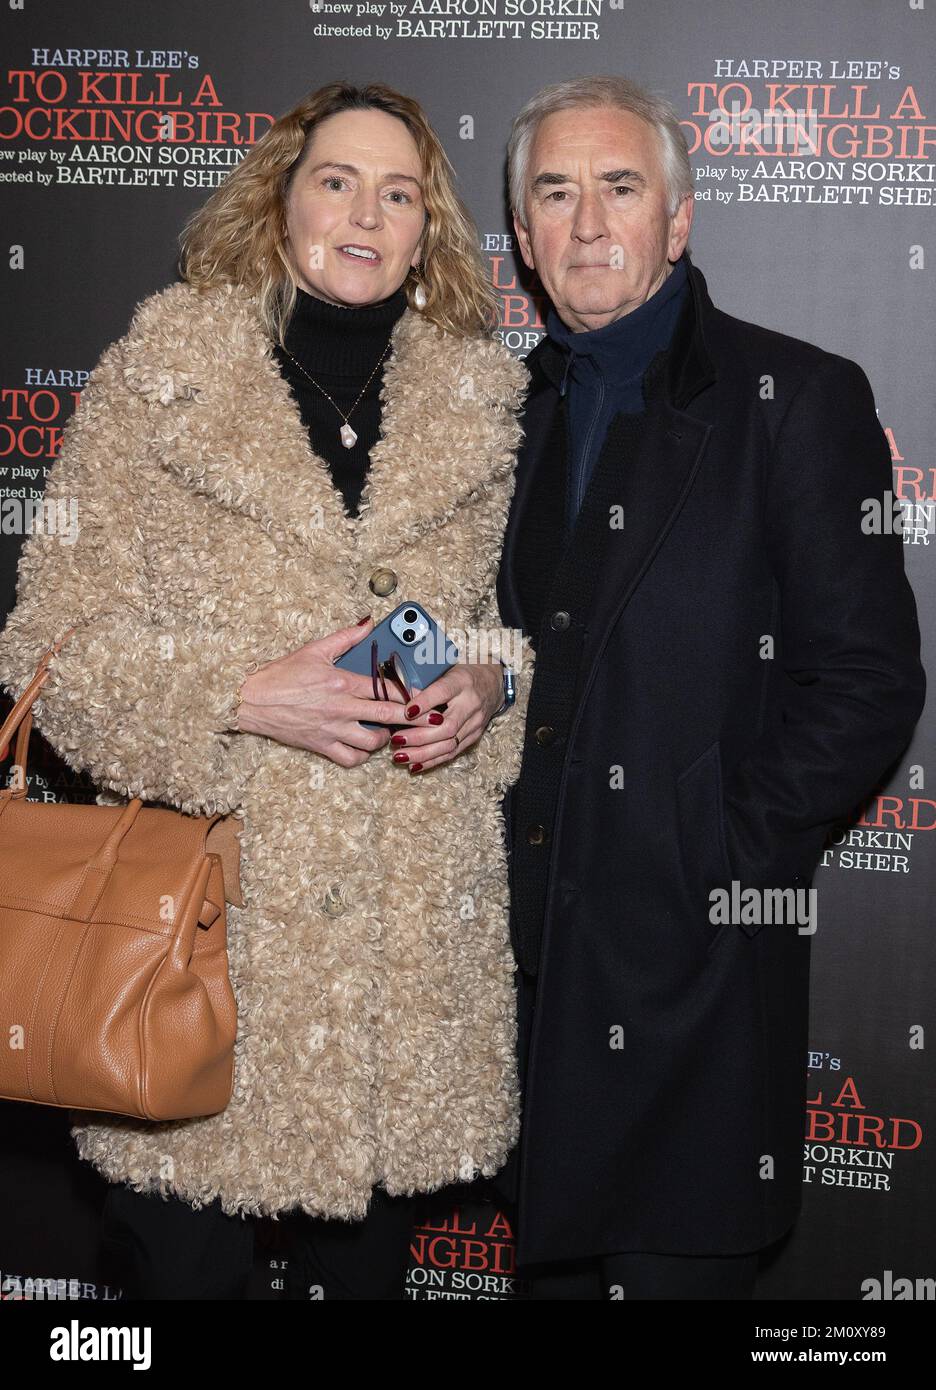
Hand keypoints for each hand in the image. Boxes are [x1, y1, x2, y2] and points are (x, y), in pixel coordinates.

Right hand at [232, 616, 441, 768]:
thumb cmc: (280, 676)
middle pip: (389, 717)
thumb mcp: (314, 650)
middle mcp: (341, 709)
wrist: (251, 701)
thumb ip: (346, 637)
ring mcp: (333, 730)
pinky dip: (362, 756)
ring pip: (373, 743)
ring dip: (386, 737)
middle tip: (427, 718)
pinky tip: (364, 746)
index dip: (409, 692)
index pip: (387, 689)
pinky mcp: (322, 746)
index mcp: (342, 682)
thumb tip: (369, 623)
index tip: (422, 694)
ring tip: (387, 729)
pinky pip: (351, 759)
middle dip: (413, 718)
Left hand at [388, 661, 504, 773]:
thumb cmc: (462, 672)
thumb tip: (391, 691)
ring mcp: (475, 722)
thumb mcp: (445, 667)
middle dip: (419, 737)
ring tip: (400, 757)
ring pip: (449, 744)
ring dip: (423, 754)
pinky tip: (415, 765)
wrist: (493, 681)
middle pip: (447, 726)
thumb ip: (422, 680)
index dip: (424, 702)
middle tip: (396, 740)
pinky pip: (453, 752)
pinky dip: (433, 760)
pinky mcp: (475, 736)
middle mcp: (471, 703)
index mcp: (462, 681)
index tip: (405, 712)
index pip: (443, 691)